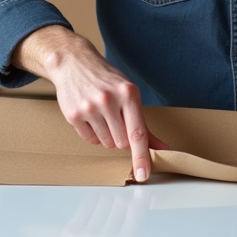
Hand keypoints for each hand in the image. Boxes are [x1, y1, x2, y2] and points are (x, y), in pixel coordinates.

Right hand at [14, 25, 167, 182]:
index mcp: (128, 93)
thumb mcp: (128, 94)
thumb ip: (144, 124)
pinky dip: (93, 134)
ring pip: (106, 143)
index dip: (142, 156)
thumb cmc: (106, 80)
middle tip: (116, 119)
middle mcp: (108, 100)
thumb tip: (163, 148)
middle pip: (122, 142)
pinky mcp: (73, 114)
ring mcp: (89, 107)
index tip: (144, 174)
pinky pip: (90, 139)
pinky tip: (90, 116)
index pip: (138, 133)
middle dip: (122, 137)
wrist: (74, 62)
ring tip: (102, 115)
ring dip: (107, 136)